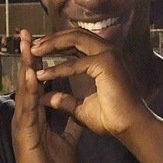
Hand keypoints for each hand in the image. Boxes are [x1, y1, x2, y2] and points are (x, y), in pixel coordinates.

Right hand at [12, 29, 82, 162]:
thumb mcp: (67, 139)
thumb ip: (71, 121)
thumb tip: (80, 107)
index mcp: (36, 114)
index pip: (37, 82)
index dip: (39, 63)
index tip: (41, 43)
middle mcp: (27, 114)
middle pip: (27, 80)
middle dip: (27, 56)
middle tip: (25, 33)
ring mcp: (23, 122)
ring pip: (24, 89)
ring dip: (25, 66)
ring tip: (26, 45)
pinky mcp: (24, 132)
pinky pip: (27, 107)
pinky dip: (29, 89)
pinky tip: (31, 74)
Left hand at [30, 29, 151, 136]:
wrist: (131, 128)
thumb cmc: (112, 119)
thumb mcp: (82, 107)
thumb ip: (65, 100)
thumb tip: (45, 98)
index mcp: (105, 57)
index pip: (77, 42)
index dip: (56, 44)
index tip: (37, 50)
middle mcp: (109, 50)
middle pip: (74, 35)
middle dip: (50, 39)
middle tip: (30, 46)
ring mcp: (109, 54)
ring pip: (74, 40)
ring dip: (51, 45)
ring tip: (32, 52)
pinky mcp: (107, 63)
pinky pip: (76, 63)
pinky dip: (57, 69)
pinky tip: (41, 74)